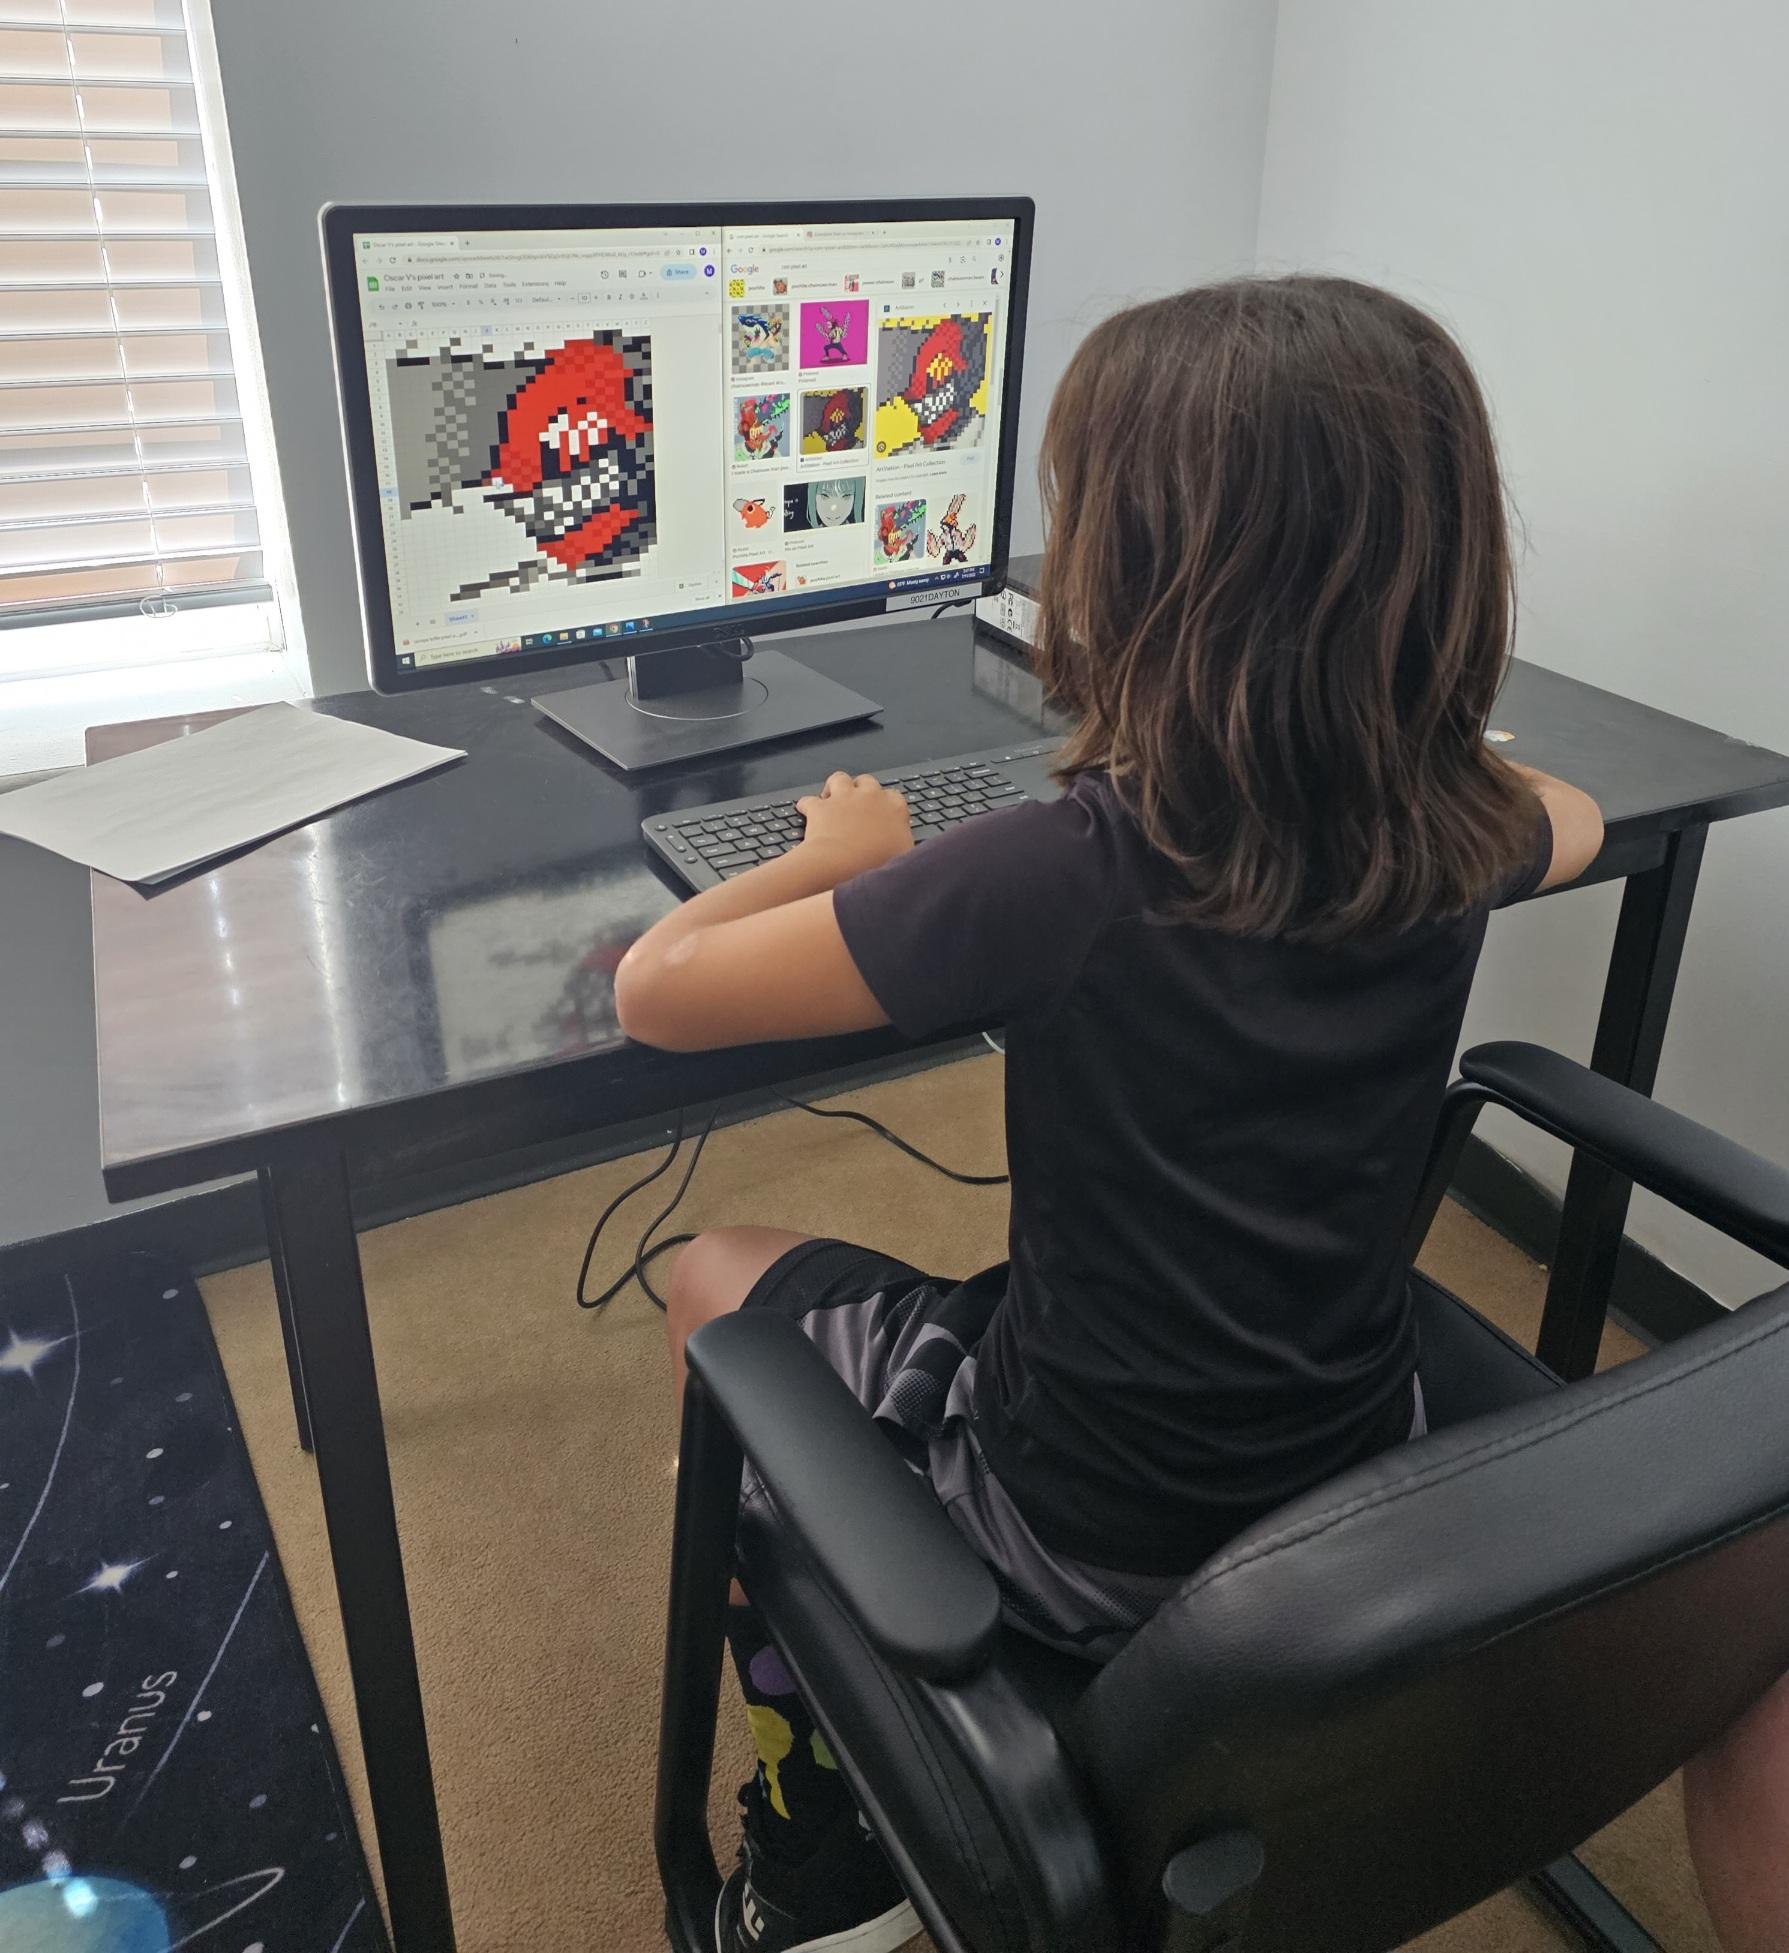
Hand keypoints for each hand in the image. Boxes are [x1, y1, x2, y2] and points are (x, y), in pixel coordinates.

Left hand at [796, 772, 913, 878]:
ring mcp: (844, 798)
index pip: (894, 796)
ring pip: (839, 778)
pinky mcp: (820, 807)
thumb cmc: (875, 864)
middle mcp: (870, 796)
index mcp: (894, 807)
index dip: (886, 804)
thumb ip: (903, 843)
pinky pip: (809, 800)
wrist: (843, 866)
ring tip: (831, 798)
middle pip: (867, 781)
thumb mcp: (903, 856)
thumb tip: (902, 844)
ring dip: (834, 787)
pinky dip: (806, 805)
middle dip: (861, 790)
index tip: (883, 814)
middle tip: (856, 805)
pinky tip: (805, 811)